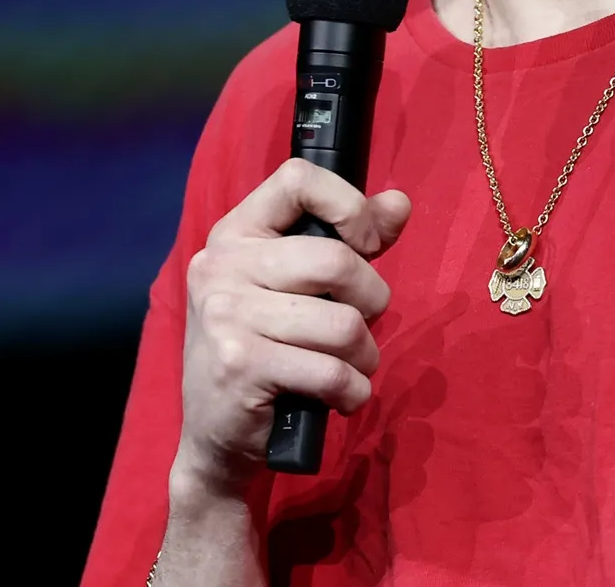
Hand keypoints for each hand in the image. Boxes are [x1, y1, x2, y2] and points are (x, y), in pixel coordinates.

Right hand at [172, 158, 410, 495]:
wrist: (215, 434)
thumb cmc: (267, 345)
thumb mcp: (298, 283)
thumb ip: (349, 239)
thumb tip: (399, 203)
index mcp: (236, 231)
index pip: (298, 179)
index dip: (349, 204)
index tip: (368, 243)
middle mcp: (222, 265)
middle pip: (336, 260)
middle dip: (372, 299)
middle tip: (363, 323)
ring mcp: (226, 315)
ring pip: (342, 324)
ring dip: (365, 355)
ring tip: (353, 367)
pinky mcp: (239, 366)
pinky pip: (330, 372)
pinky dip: (353, 390)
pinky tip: (342, 396)